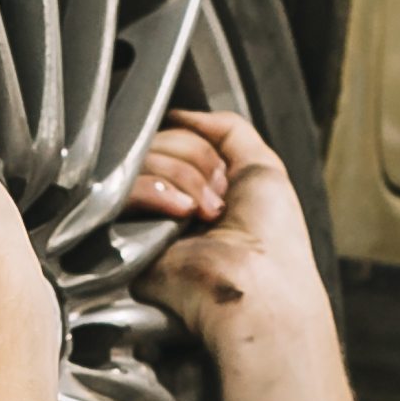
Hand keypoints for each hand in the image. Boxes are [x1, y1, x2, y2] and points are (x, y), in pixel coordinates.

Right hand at [132, 112, 325, 349]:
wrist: (257, 285)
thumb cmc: (272, 239)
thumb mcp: (263, 166)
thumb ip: (228, 129)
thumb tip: (181, 115)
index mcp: (202, 187)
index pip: (179, 138)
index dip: (201, 146)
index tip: (224, 176)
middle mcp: (173, 200)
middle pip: (160, 143)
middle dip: (194, 162)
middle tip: (218, 201)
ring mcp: (149, 217)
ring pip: (143, 162)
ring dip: (182, 179)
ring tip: (203, 214)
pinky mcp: (126, 237)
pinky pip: (127, 190)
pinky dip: (157, 192)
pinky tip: (180, 215)